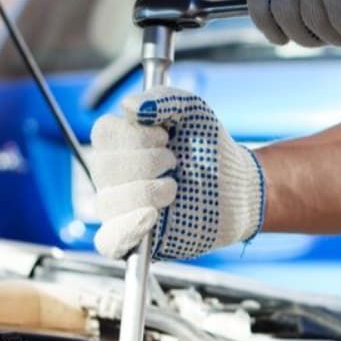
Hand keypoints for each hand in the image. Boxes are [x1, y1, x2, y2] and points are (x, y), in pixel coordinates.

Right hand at [89, 87, 265, 260]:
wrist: (238, 186)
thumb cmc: (210, 148)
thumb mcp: (193, 111)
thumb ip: (164, 99)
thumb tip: (129, 106)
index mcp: (122, 143)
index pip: (103, 134)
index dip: (133, 135)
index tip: (164, 136)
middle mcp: (115, 176)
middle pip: (103, 167)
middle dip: (146, 162)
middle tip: (174, 162)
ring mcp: (122, 209)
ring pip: (107, 203)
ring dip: (144, 191)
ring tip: (174, 188)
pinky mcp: (135, 239)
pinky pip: (109, 242)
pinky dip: (125, 230)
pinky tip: (151, 217)